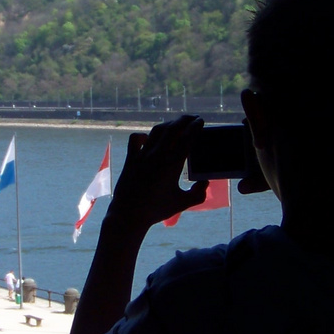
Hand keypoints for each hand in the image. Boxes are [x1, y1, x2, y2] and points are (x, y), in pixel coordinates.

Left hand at [105, 116, 209, 232]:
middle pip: (172, 129)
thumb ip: (198, 194)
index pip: (186, 139)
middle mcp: (157, 156)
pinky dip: (144, 135)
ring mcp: (142, 156)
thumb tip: (205, 182)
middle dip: (184, 120)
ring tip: (177, 123)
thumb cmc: (156, 210)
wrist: (128, 215)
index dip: (195, 127)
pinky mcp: (130, 159)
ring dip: (169, 124)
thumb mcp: (182, 204)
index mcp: (171, 165)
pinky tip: (149, 138)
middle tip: (193, 118)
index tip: (201, 121)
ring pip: (156, 131)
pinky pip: (136, 139)